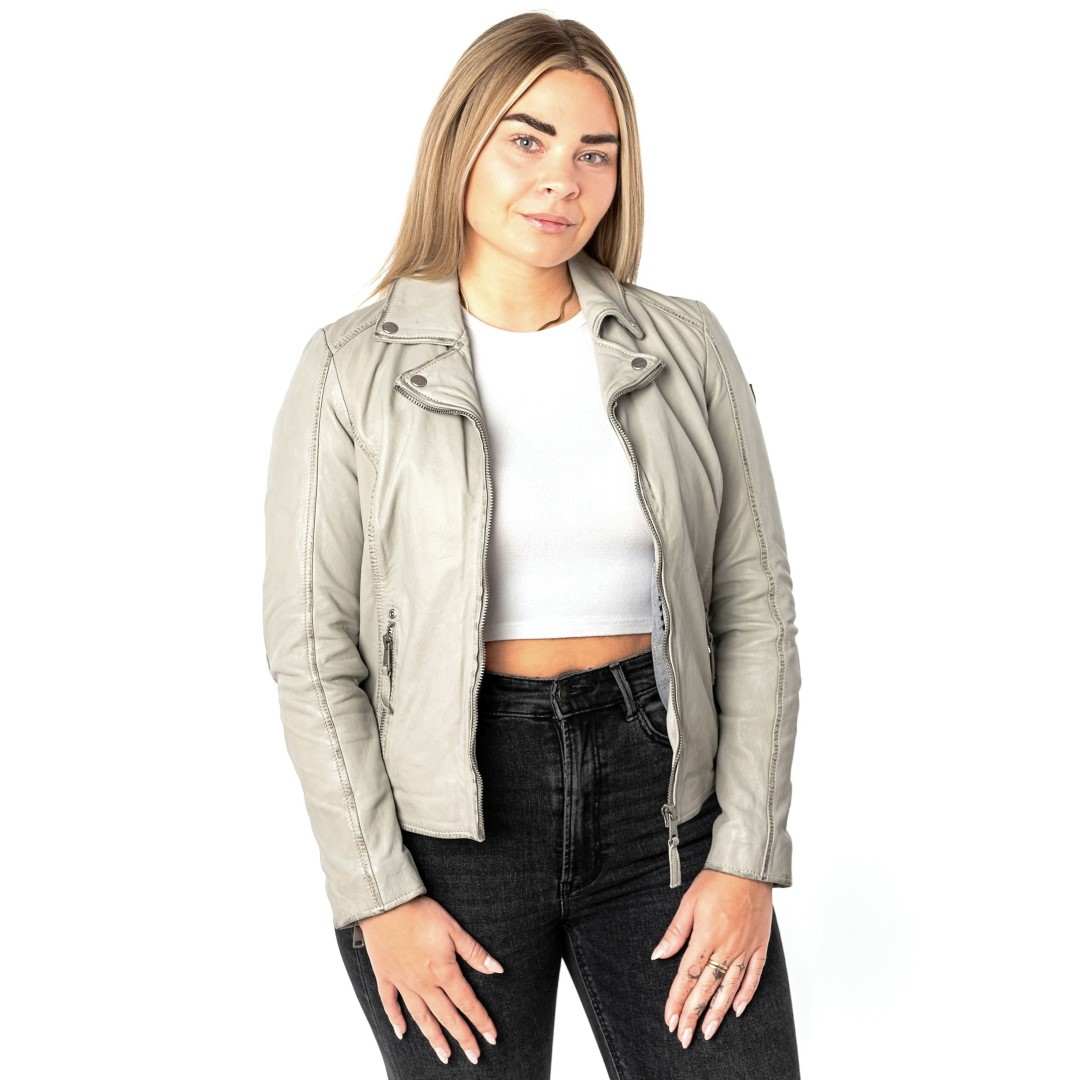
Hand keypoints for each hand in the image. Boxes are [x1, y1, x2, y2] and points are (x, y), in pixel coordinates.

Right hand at [357, 896, 503, 1064]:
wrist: (385, 904)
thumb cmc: (421, 912)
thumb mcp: (453, 928)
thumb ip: (474, 952)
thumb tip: (497, 970)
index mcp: (443, 971)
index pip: (467, 1002)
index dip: (481, 1021)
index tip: (492, 1038)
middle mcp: (424, 983)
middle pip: (446, 1016)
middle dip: (462, 1037)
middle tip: (474, 1056)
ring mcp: (403, 982)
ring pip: (421, 1017)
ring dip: (434, 1038)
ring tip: (444, 1055)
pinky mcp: (385, 976)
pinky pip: (390, 1004)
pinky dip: (395, 1020)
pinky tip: (402, 1033)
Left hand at [650, 869, 773, 1046]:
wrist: (749, 867)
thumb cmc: (718, 880)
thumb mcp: (689, 902)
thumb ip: (675, 932)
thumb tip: (659, 955)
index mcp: (706, 938)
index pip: (687, 977)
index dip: (677, 1001)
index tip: (670, 1020)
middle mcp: (726, 948)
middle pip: (706, 989)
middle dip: (693, 1015)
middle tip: (684, 1037)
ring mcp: (745, 949)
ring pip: (729, 989)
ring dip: (717, 1012)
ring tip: (708, 1032)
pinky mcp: (759, 946)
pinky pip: (753, 977)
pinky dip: (745, 995)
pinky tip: (736, 1009)